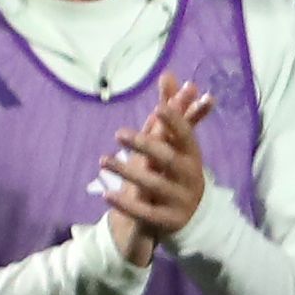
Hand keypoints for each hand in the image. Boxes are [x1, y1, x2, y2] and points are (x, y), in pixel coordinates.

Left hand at [96, 77, 214, 260]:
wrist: (191, 217)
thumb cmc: (178, 170)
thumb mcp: (177, 143)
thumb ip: (172, 109)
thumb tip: (168, 73)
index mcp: (192, 156)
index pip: (186, 137)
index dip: (176, 123)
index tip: (159, 108)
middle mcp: (189, 177)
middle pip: (169, 159)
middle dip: (146, 146)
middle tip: (119, 133)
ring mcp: (179, 200)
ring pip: (154, 185)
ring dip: (128, 172)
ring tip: (103, 160)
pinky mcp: (167, 221)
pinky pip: (145, 213)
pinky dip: (126, 204)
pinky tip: (106, 195)